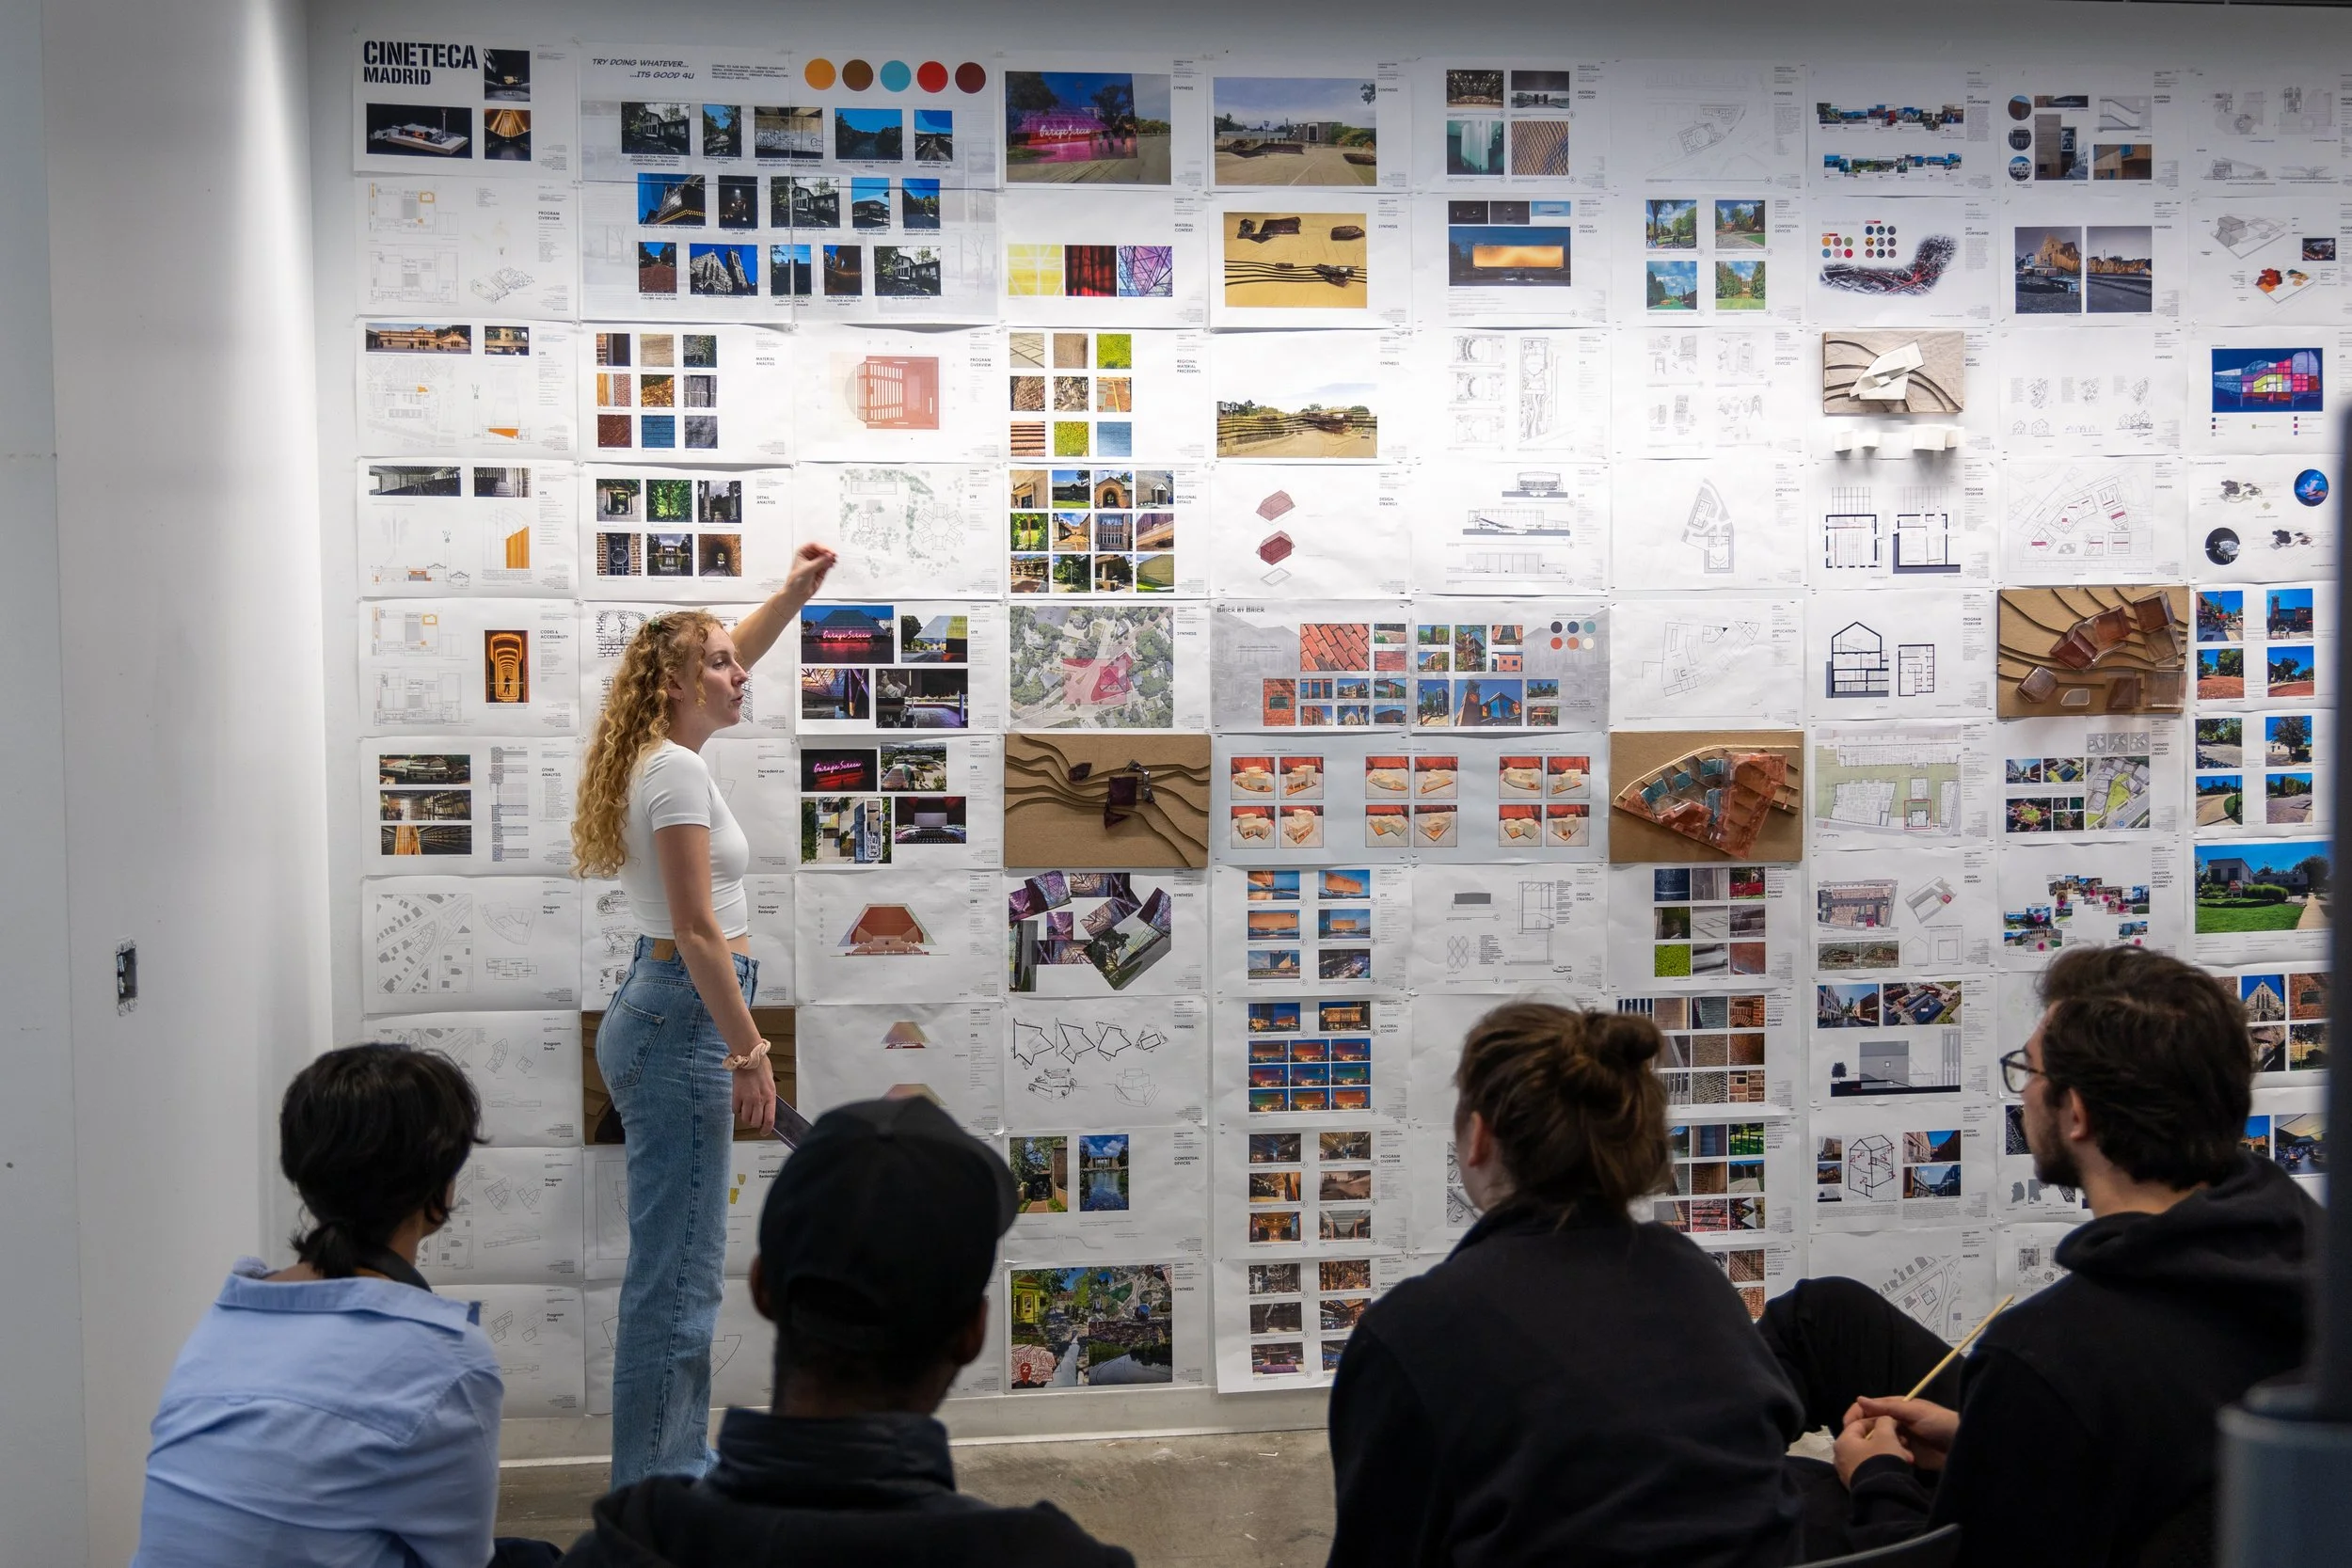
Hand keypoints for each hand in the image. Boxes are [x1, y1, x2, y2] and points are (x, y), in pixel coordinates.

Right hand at [732, 1055, 776, 1133]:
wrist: (748, 1056)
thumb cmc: (761, 1066)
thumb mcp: (771, 1082)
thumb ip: (769, 1096)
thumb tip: (767, 1106)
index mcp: (770, 1096)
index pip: (769, 1120)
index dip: (766, 1129)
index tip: (764, 1132)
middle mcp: (759, 1100)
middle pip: (755, 1122)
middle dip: (755, 1123)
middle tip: (754, 1119)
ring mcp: (747, 1098)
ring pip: (745, 1118)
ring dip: (746, 1118)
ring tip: (747, 1111)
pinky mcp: (736, 1095)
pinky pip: (735, 1110)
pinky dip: (737, 1111)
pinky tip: (739, 1105)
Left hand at [783, 542, 836, 604]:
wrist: (798, 593)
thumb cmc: (796, 580)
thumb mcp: (808, 569)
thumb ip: (819, 562)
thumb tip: (828, 556)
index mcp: (802, 552)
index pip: (814, 545)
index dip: (822, 547)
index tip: (828, 551)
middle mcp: (810, 556)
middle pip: (821, 550)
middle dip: (828, 552)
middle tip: (833, 555)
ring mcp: (816, 563)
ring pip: (826, 557)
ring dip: (831, 558)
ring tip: (833, 561)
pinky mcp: (821, 569)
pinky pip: (828, 563)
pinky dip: (831, 563)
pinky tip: (832, 564)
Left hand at [1833, 1413, 1914, 1486]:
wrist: (1883, 1496)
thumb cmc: (1881, 1460)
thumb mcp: (1886, 1436)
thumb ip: (1884, 1421)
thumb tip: (1885, 1419)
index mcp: (1843, 1441)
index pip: (1859, 1423)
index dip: (1877, 1419)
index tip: (1893, 1422)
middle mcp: (1840, 1456)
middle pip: (1866, 1440)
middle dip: (1887, 1439)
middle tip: (1903, 1442)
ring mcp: (1848, 1472)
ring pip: (1871, 1455)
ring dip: (1890, 1452)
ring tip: (1907, 1457)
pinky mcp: (1857, 1484)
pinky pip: (1871, 1468)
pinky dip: (1884, 1465)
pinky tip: (1900, 1467)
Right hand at [1843, 1395, 1958, 1472]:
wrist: (1964, 1445)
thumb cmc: (1939, 1422)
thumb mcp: (1914, 1412)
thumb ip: (1887, 1407)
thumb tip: (1859, 1399)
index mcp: (1893, 1409)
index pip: (1866, 1409)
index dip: (1854, 1417)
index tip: (1847, 1430)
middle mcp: (1893, 1424)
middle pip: (1869, 1428)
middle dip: (1865, 1436)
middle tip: (1865, 1447)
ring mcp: (1899, 1441)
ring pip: (1878, 1444)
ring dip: (1879, 1449)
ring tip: (1888, 1454)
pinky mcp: (1906, 1457)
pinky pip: (1890, 1457)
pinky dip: (1890, 1459)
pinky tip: (1896, 1463)